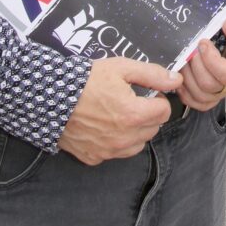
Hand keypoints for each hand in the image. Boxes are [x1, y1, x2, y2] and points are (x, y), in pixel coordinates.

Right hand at [58, 57, 181, 164]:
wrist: (49, 97)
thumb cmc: (86, 80)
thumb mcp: (121, 68)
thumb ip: (152, 74)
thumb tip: (177, 80)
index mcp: (134, 115)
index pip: (164, 112)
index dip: (158, 99)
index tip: (147, 93)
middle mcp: (124, 138)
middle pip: (153, 129)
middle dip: (149, 114)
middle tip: (132, 101)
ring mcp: (109, 151)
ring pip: (137, 144)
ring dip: (136, 130)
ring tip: (119, 114)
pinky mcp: (94, 158)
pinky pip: (116, 153)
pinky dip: (116, 142)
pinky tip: (104, 126)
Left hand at [176, 4, 225, 110]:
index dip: (211, 61)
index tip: (203, 42)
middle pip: (212, 87)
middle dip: (196, 66)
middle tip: (191, 48)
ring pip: (202, 96)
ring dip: (187, 78)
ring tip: (185, 58)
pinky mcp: (216, 91)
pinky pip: (199, 102)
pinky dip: (185, 92)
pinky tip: (182, 75)